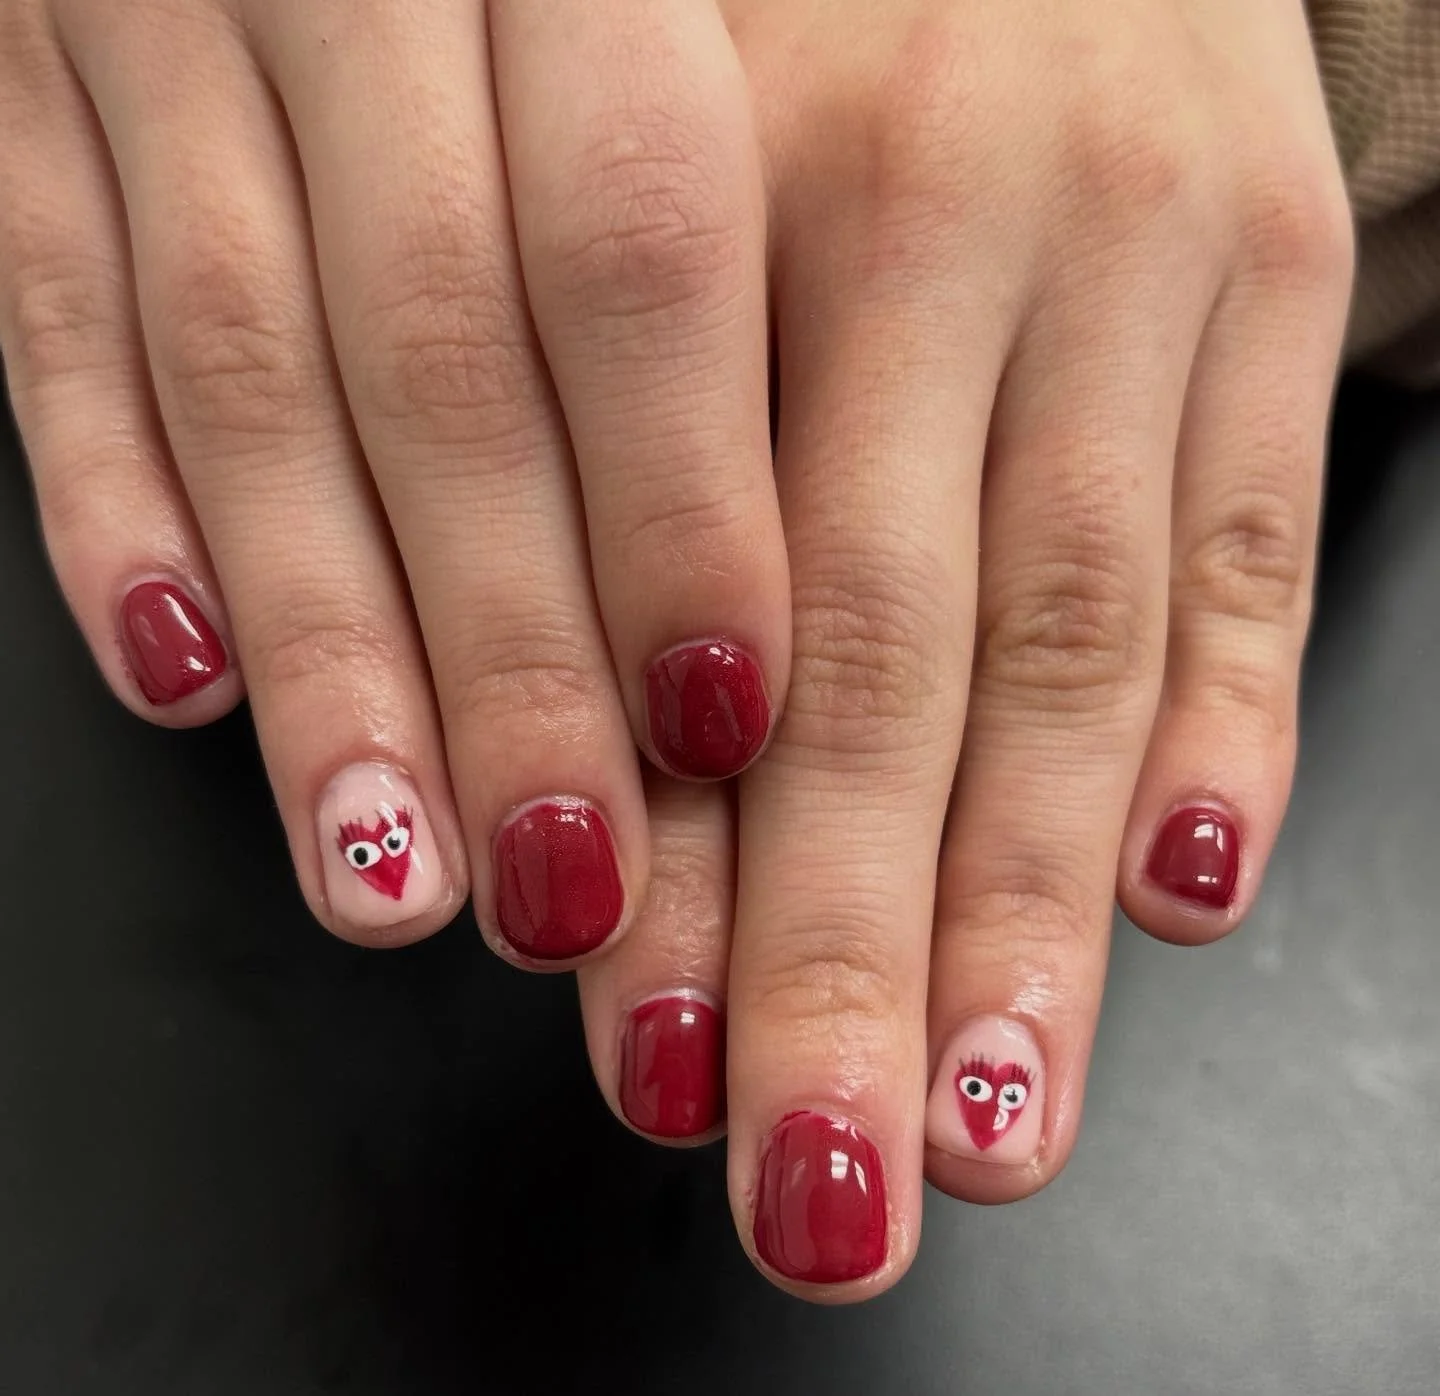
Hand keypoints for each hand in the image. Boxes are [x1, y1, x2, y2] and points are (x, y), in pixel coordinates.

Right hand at [0, 0, 789, 963]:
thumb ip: (766, 168)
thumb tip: (805, 557)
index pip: (633, 236)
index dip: (676, 499)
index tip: (731, 723)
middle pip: (440, 358)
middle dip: (501, 650)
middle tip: (564, 887)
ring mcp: (151, 3)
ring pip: (242, 374)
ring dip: (319, 650)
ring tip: (384, 871)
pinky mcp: (17, 69)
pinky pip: (43, 303)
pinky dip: (106, 499)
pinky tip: (170, 675)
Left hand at [577, 0, 1352, 1300]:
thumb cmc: (771, 17)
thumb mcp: (623, 187)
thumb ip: (602, 486)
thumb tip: (594, 806)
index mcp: (711, 195)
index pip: (690, 609)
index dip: (682, 866)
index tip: (663, 1066)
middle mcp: (938, 214)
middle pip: (888, 661)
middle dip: (852, 950)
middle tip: (825, 1180)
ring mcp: (1137, 235)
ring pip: (1076, 636)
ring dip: (1032, 908)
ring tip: (994, 1119)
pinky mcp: (1271, 254)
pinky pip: (1248, 531)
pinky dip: (1222, 728)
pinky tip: (1183, 898)